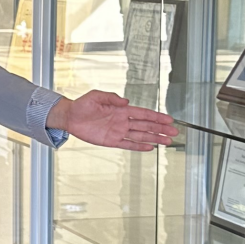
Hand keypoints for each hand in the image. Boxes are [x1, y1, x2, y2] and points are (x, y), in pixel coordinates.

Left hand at [45, 90, 177, 150]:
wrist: (70, 117)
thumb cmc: (82, 105)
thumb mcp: (96, 96)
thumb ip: (111, 97)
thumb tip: (125, 101)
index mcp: (121, 110)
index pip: (143, 114)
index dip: (157, 116)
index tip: (169, 119)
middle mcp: (123, 121)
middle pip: (146, 126)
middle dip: (160, 129)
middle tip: (174, 132)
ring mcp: (118, 131)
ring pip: (140, 136)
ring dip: (154, 138)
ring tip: (167, 141)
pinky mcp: (111, 141)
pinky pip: (128, 144)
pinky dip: (139, 146)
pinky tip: (150, 147)